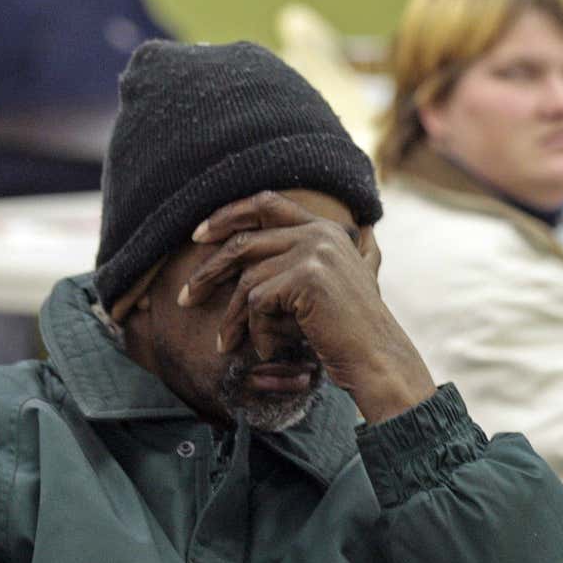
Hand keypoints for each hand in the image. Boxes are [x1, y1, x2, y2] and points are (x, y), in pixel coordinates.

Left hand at [182, 191, 435, 422]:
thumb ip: (303, 259)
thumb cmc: (348, 332)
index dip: (227, 215)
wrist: (376, 359)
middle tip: (186, 297)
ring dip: (231, 317)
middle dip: (209, 272)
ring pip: (247, 279)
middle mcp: (320, 233)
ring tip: (225, 343)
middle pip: (244, 242)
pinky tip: (265, 350)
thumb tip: (254, 249)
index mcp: (324, 228)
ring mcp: (314, 253)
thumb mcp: (328, 285)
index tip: (198, 236)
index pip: (265, 203)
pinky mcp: (306, 279)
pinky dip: (255, 331)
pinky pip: (258, 302)